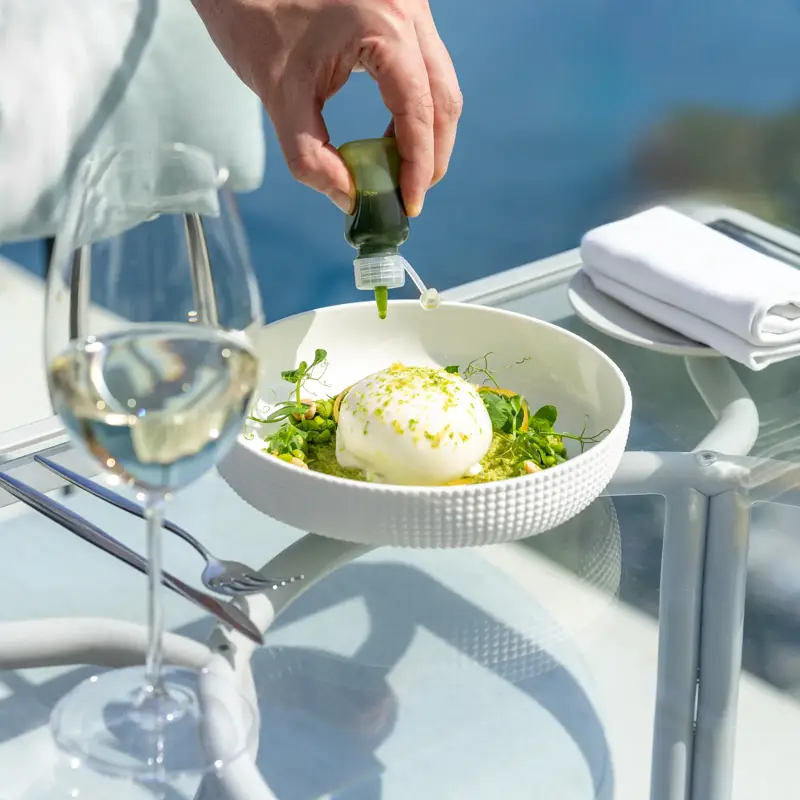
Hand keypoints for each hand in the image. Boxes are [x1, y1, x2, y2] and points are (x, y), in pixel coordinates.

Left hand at [192, 0, 461, 215]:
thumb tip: (348, 199)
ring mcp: (410, 6)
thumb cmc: (252, 16)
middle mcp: (408, 10)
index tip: (409, 204)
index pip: (419, 110)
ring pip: (440, 85)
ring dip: (426, 135)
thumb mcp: (278, 96)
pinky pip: (425, 69)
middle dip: (432, 156)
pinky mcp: (402, 11)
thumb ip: (311, 157)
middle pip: (443, 99)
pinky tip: (391, 137)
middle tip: (409, 195)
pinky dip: (415, 110)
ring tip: (399, 173)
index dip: (419, 165)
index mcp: (383, 25)